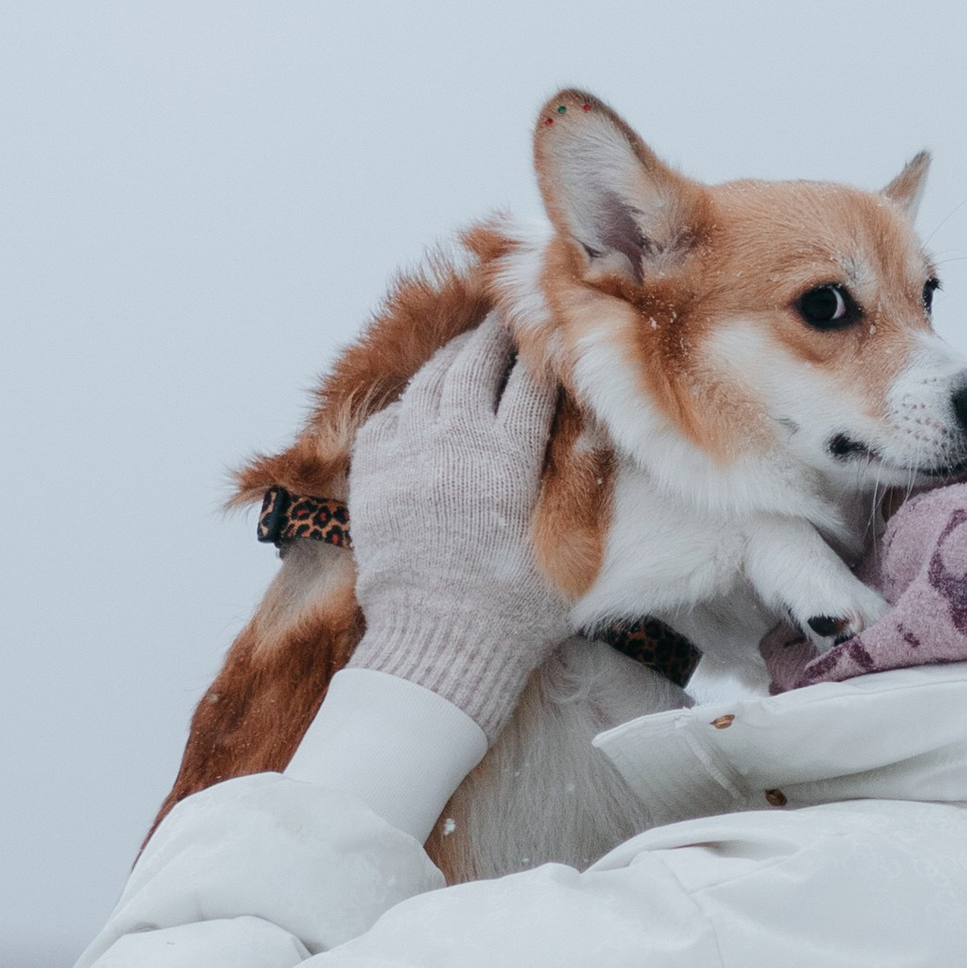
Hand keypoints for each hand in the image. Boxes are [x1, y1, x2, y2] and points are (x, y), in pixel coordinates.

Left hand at [346, 319, 572, 737]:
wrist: (437, 649)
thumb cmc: (513, 613)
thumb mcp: (565, 550)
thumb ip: (577, 489)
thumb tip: (595, 441)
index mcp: (505, 463)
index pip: (530, 385)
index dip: (544, 353)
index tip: (553, 333)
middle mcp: (453, 448)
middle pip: (474, 368)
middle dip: (495, 337)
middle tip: (509, 319)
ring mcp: (405, 460)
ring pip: (427, 386)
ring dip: (451, 361)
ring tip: (468, 349)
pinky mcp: (371, 481)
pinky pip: (386, 421)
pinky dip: (408, 404)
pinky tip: (421, 405)